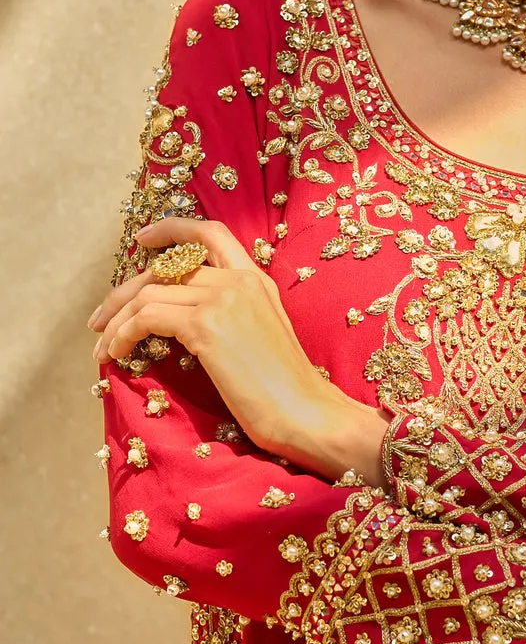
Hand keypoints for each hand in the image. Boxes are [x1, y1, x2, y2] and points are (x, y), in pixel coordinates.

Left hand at [88, 217, 387, 483]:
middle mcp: (239, 281)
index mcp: (256, 281)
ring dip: (116, 320)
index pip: (210, 234)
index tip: (142, 240)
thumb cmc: (287, 393)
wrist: (308, 414)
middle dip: (123, 292)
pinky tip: (117, 354)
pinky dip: (123, 334)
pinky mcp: (206, 326)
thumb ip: (232, 318)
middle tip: (100, 320)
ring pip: (148, 292)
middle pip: (164, 267)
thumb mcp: (261, 340)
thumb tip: (183, 324)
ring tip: (103, 348)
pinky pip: (147, 317)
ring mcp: (223, 299)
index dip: (171, 229)